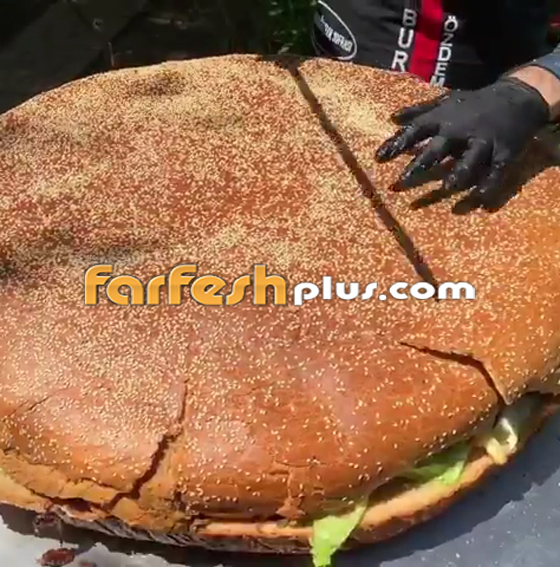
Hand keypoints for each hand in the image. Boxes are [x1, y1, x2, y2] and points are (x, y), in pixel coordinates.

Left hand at [375, 77, 550, 203]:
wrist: (518, 96)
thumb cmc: (474, 103)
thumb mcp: (446, 101)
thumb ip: (419, 112)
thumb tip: (391, 117)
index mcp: (444, 118)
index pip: (416, 130)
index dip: (397, 143)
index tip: (379, 158)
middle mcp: (461, 130)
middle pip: (438, 148)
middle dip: (420, 164)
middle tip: (401, 182)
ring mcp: (484, 141)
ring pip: (470, 159)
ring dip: (459, 172)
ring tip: (447, 187)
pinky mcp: (504, 152)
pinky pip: (496, 170)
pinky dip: (489, 183)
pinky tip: (479, 198)